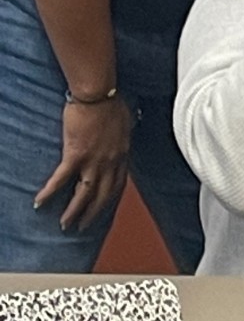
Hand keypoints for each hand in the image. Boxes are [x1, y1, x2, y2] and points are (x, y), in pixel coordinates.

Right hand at [35, 96, 132, 230]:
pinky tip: (40, 202)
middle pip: (102, 195)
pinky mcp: (75, 155)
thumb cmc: (112, 101)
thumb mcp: (126, 119)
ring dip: (73, 211)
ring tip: (65, 224)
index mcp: (122, 153)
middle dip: (93, 213)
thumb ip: (124, 130)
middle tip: (84, 227)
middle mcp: (110, 161)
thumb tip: (127, 127)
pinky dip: (50, 192)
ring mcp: (93, 160)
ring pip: (84, 193)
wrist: (99, 94)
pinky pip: (61, 179)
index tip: (104, 209)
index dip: (111, 199)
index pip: (118, 183)